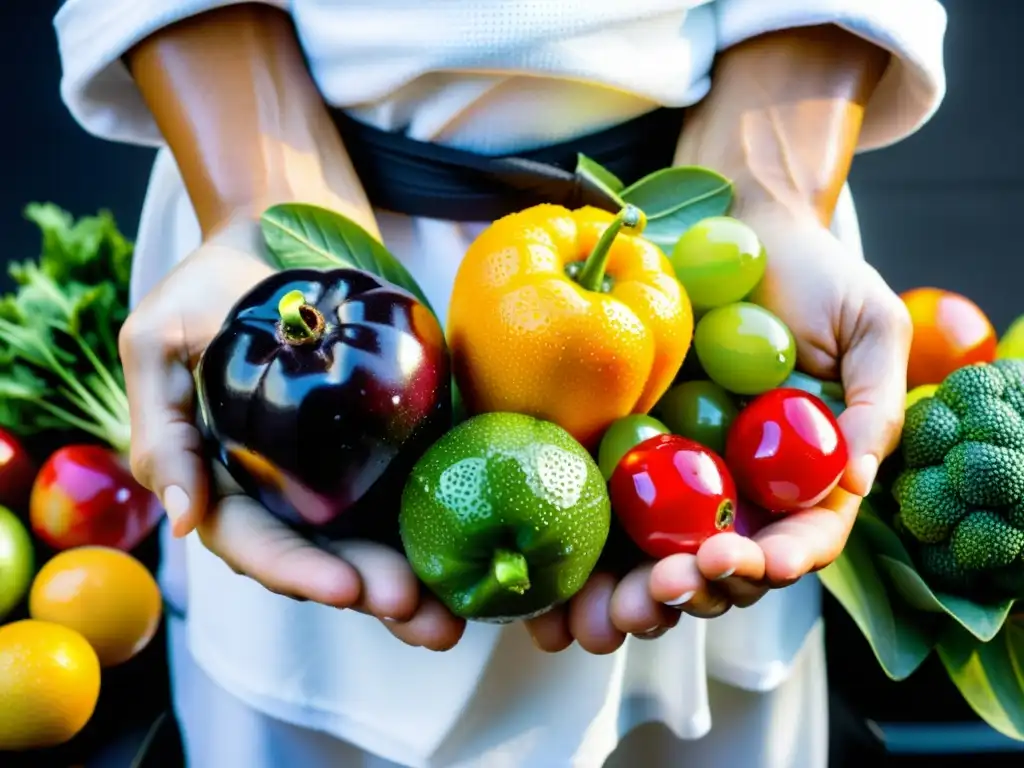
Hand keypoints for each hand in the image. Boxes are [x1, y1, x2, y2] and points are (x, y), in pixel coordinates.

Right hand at [119, 218, 463, 650]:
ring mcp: (339, 472)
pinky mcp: (388, 444)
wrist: (279, 240)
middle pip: (325, 558)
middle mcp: (284, 491)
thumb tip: (183, 518)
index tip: (347, 590)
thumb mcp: (157, 343)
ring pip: (374, 541)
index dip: (298, 572)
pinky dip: (444, 527)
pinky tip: (477, 554)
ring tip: (452, 616)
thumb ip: (161, 427)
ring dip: (413, 583)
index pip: (258, 543)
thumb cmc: (207, 290)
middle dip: (371, 591)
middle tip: (420, 615)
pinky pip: (415, 492)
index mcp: (224, 483)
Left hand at [526, 202, 910, 650]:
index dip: (778, 562)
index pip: (800, 541)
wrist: (736, 228)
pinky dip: (588, 560)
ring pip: (664, 560)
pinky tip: (561, 586)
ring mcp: (684, 478)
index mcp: (805, 478)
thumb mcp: (869, 327)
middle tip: (662, 590)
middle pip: (726, 567)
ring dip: (637, 595)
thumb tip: (856, 481)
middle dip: (698, 593)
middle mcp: (745, 490)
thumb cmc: (813, 274)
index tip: (746, 559)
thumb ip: (876, 403)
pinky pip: (610, 513)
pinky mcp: (629, 454)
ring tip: (609, 608)